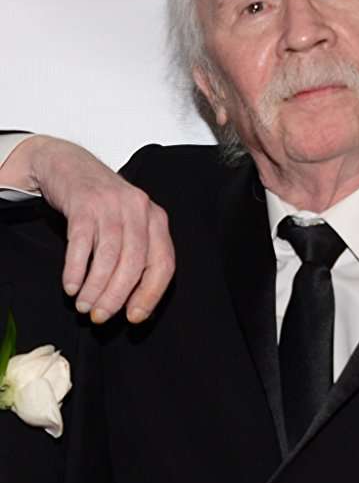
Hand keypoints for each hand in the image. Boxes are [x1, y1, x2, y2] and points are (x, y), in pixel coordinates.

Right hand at [1, 135, 173, 322]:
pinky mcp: (84, 204)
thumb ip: (138, 257)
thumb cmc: (103, 204)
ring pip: (109, 257)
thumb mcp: (130, 224)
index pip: (163, 264)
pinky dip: (76, 270)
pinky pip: (81, 244)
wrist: (70, 164)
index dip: (150, 294)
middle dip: (116, 296)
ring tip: (83, 305)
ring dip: (95, 288)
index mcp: (156, 219)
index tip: (134, 317)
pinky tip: (71, 286)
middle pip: (135, 263)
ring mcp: (111, 205)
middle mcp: (139, 210)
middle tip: (100, 316)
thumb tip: (138, 306)